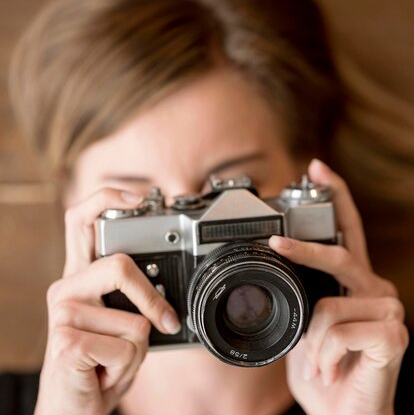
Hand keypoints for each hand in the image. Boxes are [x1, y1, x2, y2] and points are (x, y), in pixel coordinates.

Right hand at [36, 189, 180, 414]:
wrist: (75, 407)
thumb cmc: (101, 363)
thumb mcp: (123, 323)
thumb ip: (136, 298)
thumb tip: (172, 291)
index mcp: (80, 277)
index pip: (81, 220)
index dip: (107, 198)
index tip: (139, 197)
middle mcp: (66, 288)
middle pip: (120, 265)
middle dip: (152, 300)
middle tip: (164, 323)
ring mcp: (63, 313)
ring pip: (135, 319)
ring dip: (138, 349)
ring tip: (114, 359)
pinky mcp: (65, 341)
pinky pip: (127, 346)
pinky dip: (128, 367)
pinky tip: (104, 372)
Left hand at [270, 159, 408, 414]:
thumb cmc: (326, 372)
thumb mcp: (303, 329)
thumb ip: (301, 297)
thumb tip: (274, 270)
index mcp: (356, 284)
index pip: (350, 230)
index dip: (336, 195)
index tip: (316, 166)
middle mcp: (378, 289)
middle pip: (341, 255)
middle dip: (304, 251)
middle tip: (276, 245)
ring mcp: (390, 311)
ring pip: (329, 306)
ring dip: (311, 343)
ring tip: (317, 364)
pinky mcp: (394, 335)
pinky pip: (339, 331)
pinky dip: (323, 356)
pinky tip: (332, 370)